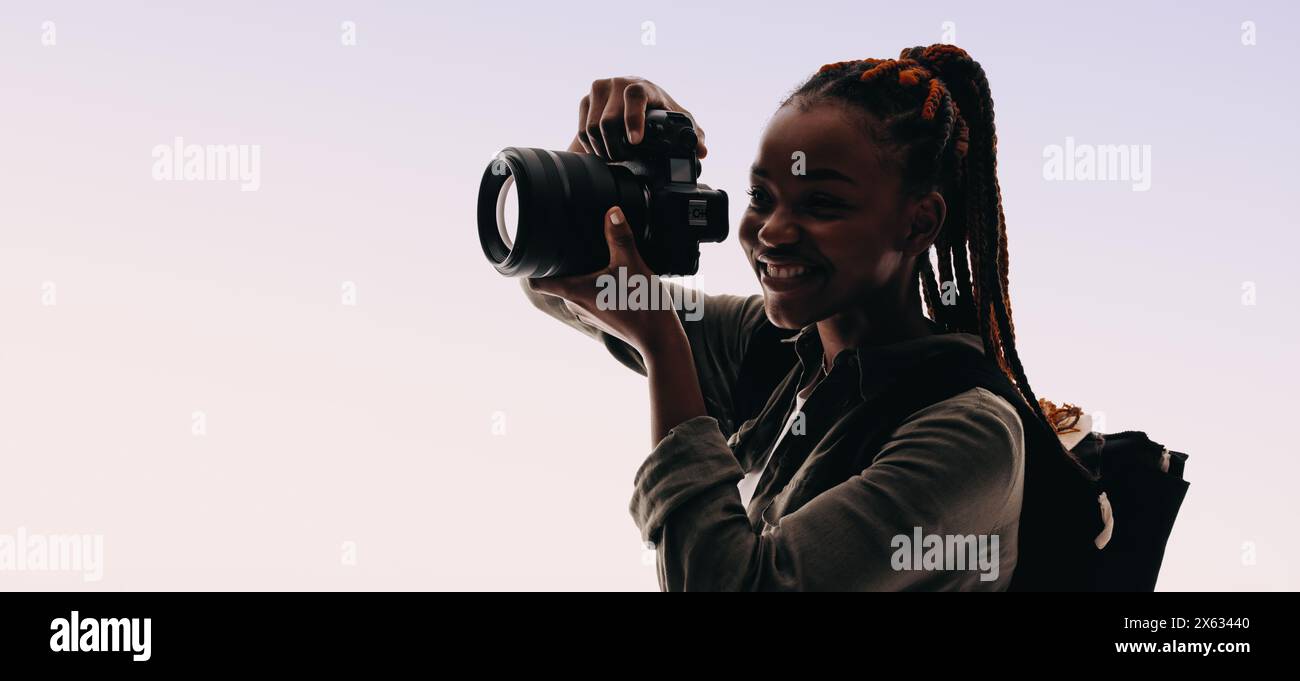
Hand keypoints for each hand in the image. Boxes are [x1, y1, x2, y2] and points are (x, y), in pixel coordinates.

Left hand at [527, 206, 684, 356]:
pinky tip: (609, 278)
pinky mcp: (602, 319)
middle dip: (560, 266)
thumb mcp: (632, 264)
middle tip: (566, 246)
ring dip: (579, 277)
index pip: (536, 282)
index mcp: (574, 291)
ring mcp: (588, 314)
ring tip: (590, 260)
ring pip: (574, 291)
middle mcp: (576, 305)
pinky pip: (590, 299)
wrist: (660, 338)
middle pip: (557, 282)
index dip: (530, 268)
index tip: (532, 254)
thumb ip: (620, 238)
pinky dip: (594, 288)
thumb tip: (612, 212)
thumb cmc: (642, 305)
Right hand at [574, 77, 707, 159]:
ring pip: (592, 128)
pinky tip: (602, 152)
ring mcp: (599, 90)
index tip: (635, 142)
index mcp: (643, 86)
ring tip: (614, 158)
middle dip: (617, 148)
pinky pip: (582, 129)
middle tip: (625, 161)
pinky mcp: (585, 100)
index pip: (635, 96)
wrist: (631, 99)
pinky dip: (591, 146)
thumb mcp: (676, 119)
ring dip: (603, 149)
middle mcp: (619, 83)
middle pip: (609, 121)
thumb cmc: (656, 109)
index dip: (633, 119)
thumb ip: (693, 134)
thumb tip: (702, 151)